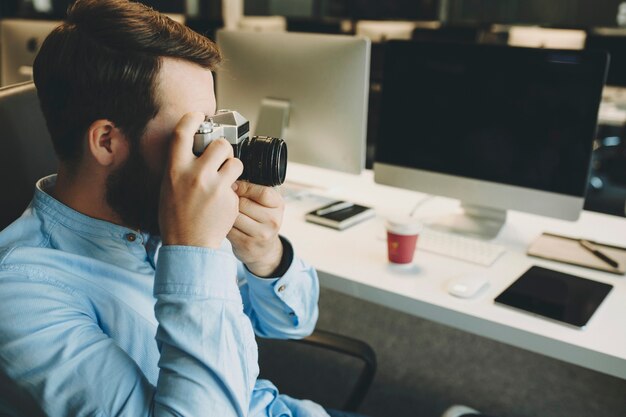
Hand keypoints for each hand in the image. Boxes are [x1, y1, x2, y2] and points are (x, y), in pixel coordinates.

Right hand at [159, 112, 243, 247]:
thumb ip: (181, 167)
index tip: (198, 116)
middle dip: (224, 148)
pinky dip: (234, 189)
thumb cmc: (176, 216)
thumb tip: (193, 148)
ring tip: (225, 179)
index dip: (192, 119)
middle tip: (221, 157)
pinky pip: (238, 184)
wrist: (188, 244)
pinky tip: (223, 200)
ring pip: (235, 162)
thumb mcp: (169, 186)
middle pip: (220, 144)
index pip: (183, 133)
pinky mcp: (229, 198)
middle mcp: (195, 174)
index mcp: (175, 169)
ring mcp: (214, 186)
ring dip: (233, 168)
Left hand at [227, 181, 284, 276]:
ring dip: (226, 212)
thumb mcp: (265, 203)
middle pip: (244, 203)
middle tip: (225, 199)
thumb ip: (254, 189)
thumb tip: (231, 179)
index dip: (244, 187)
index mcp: (279, 205)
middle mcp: (273, 221)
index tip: (234, 186)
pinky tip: (225, 223)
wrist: (263, 250)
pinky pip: (229, 228)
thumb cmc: (260, 219)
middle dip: (232, 199)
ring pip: (234, 216)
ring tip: (224, 211)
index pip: (262, 192)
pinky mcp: (247, 245)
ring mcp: (262, 235)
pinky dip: (224, 224)